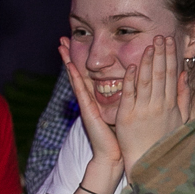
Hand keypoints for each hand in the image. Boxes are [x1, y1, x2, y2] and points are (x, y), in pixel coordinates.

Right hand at [59, 37, 122, 173]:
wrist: (113, 155)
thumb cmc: (121, 136)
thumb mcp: (124, 110)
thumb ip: (126, 95)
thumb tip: (134, 81)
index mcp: (98, 98)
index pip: (89, 73)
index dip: (82, 57)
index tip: (78, 42)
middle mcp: (89, 99)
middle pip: (78, 71)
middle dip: (70, 55)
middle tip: (62, 38)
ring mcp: (86, 104)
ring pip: (76, 78)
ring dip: (67, 61)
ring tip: (61, 46)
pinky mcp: (87, 111)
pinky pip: (81, 91)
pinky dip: (75, 79)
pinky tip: (71, 67)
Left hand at [113, 36, 189, 171]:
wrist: (147, 163)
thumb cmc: (163, 142)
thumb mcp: (179, 119)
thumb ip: (183, 96)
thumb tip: (185, 75)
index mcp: (170, 105)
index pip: (172, 75)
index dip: (171, 57)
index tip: (170, 41)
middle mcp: (158, 106)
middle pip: (161, 74)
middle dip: (161, 54)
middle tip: (160, 36)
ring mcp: (143, 111)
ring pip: (147, 81)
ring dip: (148, 62)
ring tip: (149, 46)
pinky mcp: (127, 117)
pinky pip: (130, 95)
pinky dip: (131, 81)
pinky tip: (133, 67)